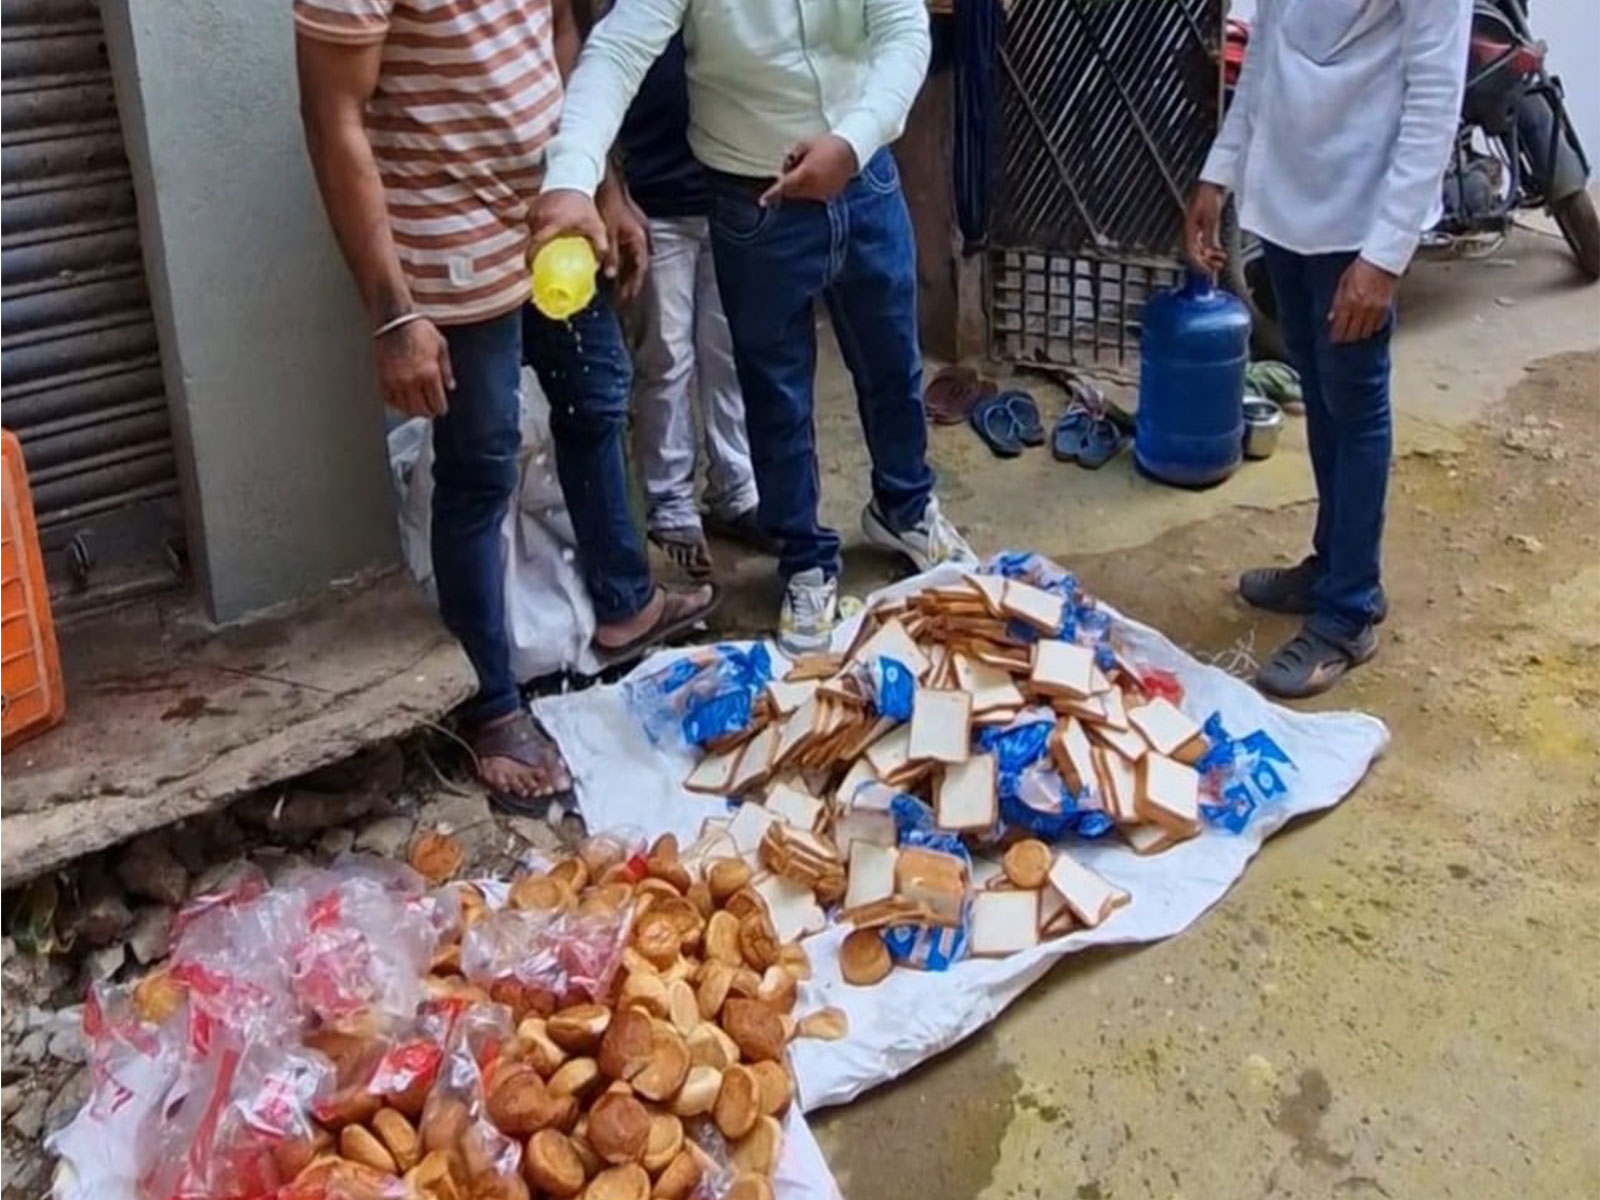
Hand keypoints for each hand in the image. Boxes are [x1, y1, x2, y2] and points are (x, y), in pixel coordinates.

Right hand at [375, 317, 453, 417]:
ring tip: (416, 405)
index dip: (440, 408)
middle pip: (421, 411)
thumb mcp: (441, 346)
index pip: (437, 404)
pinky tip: (402, 400)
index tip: (440, 407)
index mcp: (429, 374)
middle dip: (428, 411)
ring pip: (405, 409)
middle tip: (429, 408)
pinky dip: (397, 404)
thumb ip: (446, 369)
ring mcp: (395, 382)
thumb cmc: (418, 330)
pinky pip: (390, 401)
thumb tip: (450, 386)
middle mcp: (412, 381)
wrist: (392, 320)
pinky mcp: (382, 379)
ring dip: (412, 409)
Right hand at [529, 188, 609, 263]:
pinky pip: (532, 222)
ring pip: (531, 232)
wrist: (574, 178)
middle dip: (534, 253)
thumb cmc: (584, 203)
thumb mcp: (595, 226)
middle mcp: (539, 217)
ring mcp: (534, 210)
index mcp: (551, 224)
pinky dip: (537, 230)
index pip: (535, 245)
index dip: (530, 259)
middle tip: (540, 263)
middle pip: (532, 241)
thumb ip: (600, 245)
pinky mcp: (533, 205)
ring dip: (536, 241)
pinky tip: (545, 234)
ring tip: (544, 249)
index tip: (531, 269)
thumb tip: (600, 266)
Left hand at [600, 184, 650, 303]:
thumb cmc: (609, 205)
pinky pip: (631, 250)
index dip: (633, 287)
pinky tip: (618, 266)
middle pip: (638, 267)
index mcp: (639, 241)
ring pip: (635, 259)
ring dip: (628, 273)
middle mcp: (642, 238)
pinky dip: (626, 261)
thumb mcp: (608, 233)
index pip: (639, 271)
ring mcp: (638, 231)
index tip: (627, 300)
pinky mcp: (630, 226)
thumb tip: (609, 275)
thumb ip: (610, 255)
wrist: (609, 183)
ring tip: (620, 286)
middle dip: (631, 283)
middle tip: (623, 298)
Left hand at [759, 135, 858, 205]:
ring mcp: (822, 193)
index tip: (763, 201)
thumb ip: (790, 159)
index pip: (783, 188)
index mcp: (805, 174)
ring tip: (808, 169)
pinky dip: (811, 188)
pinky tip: (817, 176)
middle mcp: (813, 187)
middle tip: (793, 169)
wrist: (850, 150)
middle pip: (792, 192)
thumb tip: (784, 170)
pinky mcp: (829, 195)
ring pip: (802, 195)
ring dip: (799, 187)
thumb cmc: (826, 145)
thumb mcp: (803, 144)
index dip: (772, 195)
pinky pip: (814, 195)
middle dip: (787, 185)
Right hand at [1183, 182, 1226, 273]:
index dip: (1199, 265)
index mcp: (1188, 230)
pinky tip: (1219, 252)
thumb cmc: (1209, 194)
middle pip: (1194, 254)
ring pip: (1200, 250)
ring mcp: (1196, 229)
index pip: (1190, 254)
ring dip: (1209, 258)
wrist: (1214, 181)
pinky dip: (1212, 250)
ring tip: (1220, 261)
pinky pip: (1205, 243)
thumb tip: (1210, 253)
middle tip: (1216, 268)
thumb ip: (1209, 236)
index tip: (1209, 272)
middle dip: (1205, 264)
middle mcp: (1190, 231)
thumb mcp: (1211, 217)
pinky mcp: (1203, 226)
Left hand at [1328, 257, 1396, 342]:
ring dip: (1360, 333)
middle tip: (1345, 337)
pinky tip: (1369, 325)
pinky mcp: (1385, 308)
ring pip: (1366, 332)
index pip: (1340, 326)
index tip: (1335, 338)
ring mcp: (1374, 309)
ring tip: (1357, 332)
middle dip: (1347, 337)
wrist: (1382, 260)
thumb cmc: (1361, 268)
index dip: (1336, 335)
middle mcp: (1361, 308)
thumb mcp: (1343, 282)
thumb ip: (1337, 301)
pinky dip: (1373, 327)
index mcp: (1348, 301)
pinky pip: (1378, 325)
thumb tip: (1331, 317)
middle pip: (1353, 333)